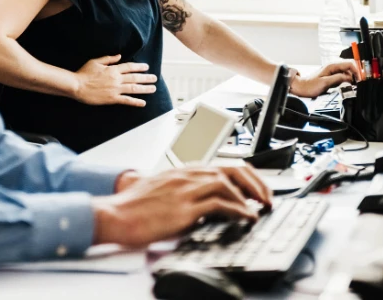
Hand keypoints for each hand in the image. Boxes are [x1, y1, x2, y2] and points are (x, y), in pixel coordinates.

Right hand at [73, 55, 156, 106]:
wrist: (77, 86)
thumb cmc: (84, 73)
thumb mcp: (95, 62)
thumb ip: (108, 59)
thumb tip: (119, 56)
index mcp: (113, 69)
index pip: (129, 67)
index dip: (139, 67)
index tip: (147, 67)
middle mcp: (116, 79)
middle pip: (134, 77)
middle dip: (146, 78)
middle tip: (155, 78)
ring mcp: (115, 89)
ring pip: (133, 88)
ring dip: (145, 88)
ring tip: (153, 88)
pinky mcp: (112, 99)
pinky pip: (126, 100)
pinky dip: (136, 102)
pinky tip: (143, 103)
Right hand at [92, 166, 271, 246]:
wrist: (115, 214)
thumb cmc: (135, 207)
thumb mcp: (163, 192)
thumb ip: (183, 192)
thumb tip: (202, 205)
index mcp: (184, 170)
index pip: (223, 165)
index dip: (246, 176)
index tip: (257, 190)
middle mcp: (187, 175)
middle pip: (231, 168)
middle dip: (255, 183)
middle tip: (267, 199)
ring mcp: (185, 189)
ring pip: (228, 182)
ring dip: (250, 197)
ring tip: (260, 210)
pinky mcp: (184, 207)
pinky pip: (219, 204)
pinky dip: (239, 210)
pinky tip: (247, 218)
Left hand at [290, 61, 359, 97]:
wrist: (302, 88)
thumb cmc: (310, 86)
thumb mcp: (325, 82)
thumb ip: (338, 78)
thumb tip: (349, 78)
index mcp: (332, 66)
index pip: (349, 64)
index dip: (357, 71)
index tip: (360, 79)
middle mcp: (333, 67)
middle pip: (350, 66)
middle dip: (355, 74)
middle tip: (358, 83)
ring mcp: (332, 71)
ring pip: (347, 72)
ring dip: (351, 77)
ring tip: (352, 85)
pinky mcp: (332, 76)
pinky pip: (343, 76)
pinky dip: (346, 80)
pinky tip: (345, 85)